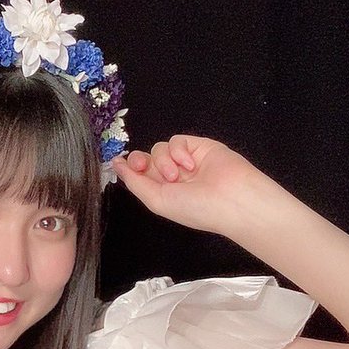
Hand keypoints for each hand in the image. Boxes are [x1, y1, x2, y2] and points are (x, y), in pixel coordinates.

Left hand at [110, 135, 285, 239]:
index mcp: (163, 192)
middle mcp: (173, 177)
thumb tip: (117, 166)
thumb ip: (135, 183)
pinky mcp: (198, 146)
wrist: (232, 199)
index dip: (129, 168)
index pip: (139, 175)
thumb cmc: (196, 208)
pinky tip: (190, 165)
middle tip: (143, 166)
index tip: (119, 163)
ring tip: (178, 175)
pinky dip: (179, 151)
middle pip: (145, 158)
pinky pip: (177, 141)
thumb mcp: (157, 201)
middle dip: (140, 160)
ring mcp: (185, 161)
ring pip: (159, 149)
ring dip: (164, 161)